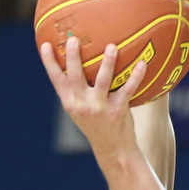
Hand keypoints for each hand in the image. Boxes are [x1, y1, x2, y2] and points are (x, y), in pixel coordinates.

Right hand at [39, 36, 146, 151]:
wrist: (113, 150)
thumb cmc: (96, 124)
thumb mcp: (80, 110)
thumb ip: (76, 91)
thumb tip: (76, 61)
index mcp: (70, 102)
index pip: (56, 79)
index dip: (49, 62)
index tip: (46, 44)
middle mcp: (81, 105)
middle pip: (75, 77)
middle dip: (73, 58)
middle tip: (73, 40)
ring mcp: (99, 108)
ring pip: (102, 81)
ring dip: (107, 63)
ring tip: (112, 46)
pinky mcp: (117, 111)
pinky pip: (127, 90)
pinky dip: (135, 77)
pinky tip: (142, 63)